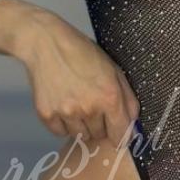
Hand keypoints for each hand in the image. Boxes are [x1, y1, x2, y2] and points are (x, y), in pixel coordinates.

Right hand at [15, 7, 140, 147]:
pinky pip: (60, 132)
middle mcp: (89, 109)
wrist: (47, 43)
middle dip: (99, 124)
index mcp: (110, 97)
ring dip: (81, 125)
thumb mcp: (113, 69)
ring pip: (80, 135)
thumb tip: (132, 125)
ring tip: (76, 103)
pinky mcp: (47, 115)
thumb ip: (127, 99)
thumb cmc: (83, 53)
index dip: (120, 135)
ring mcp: (67, 113)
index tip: (116, 131)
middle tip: (91, 104)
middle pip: (99, 135)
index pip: (120, 135)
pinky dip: (63, 124)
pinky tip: (62, 104)